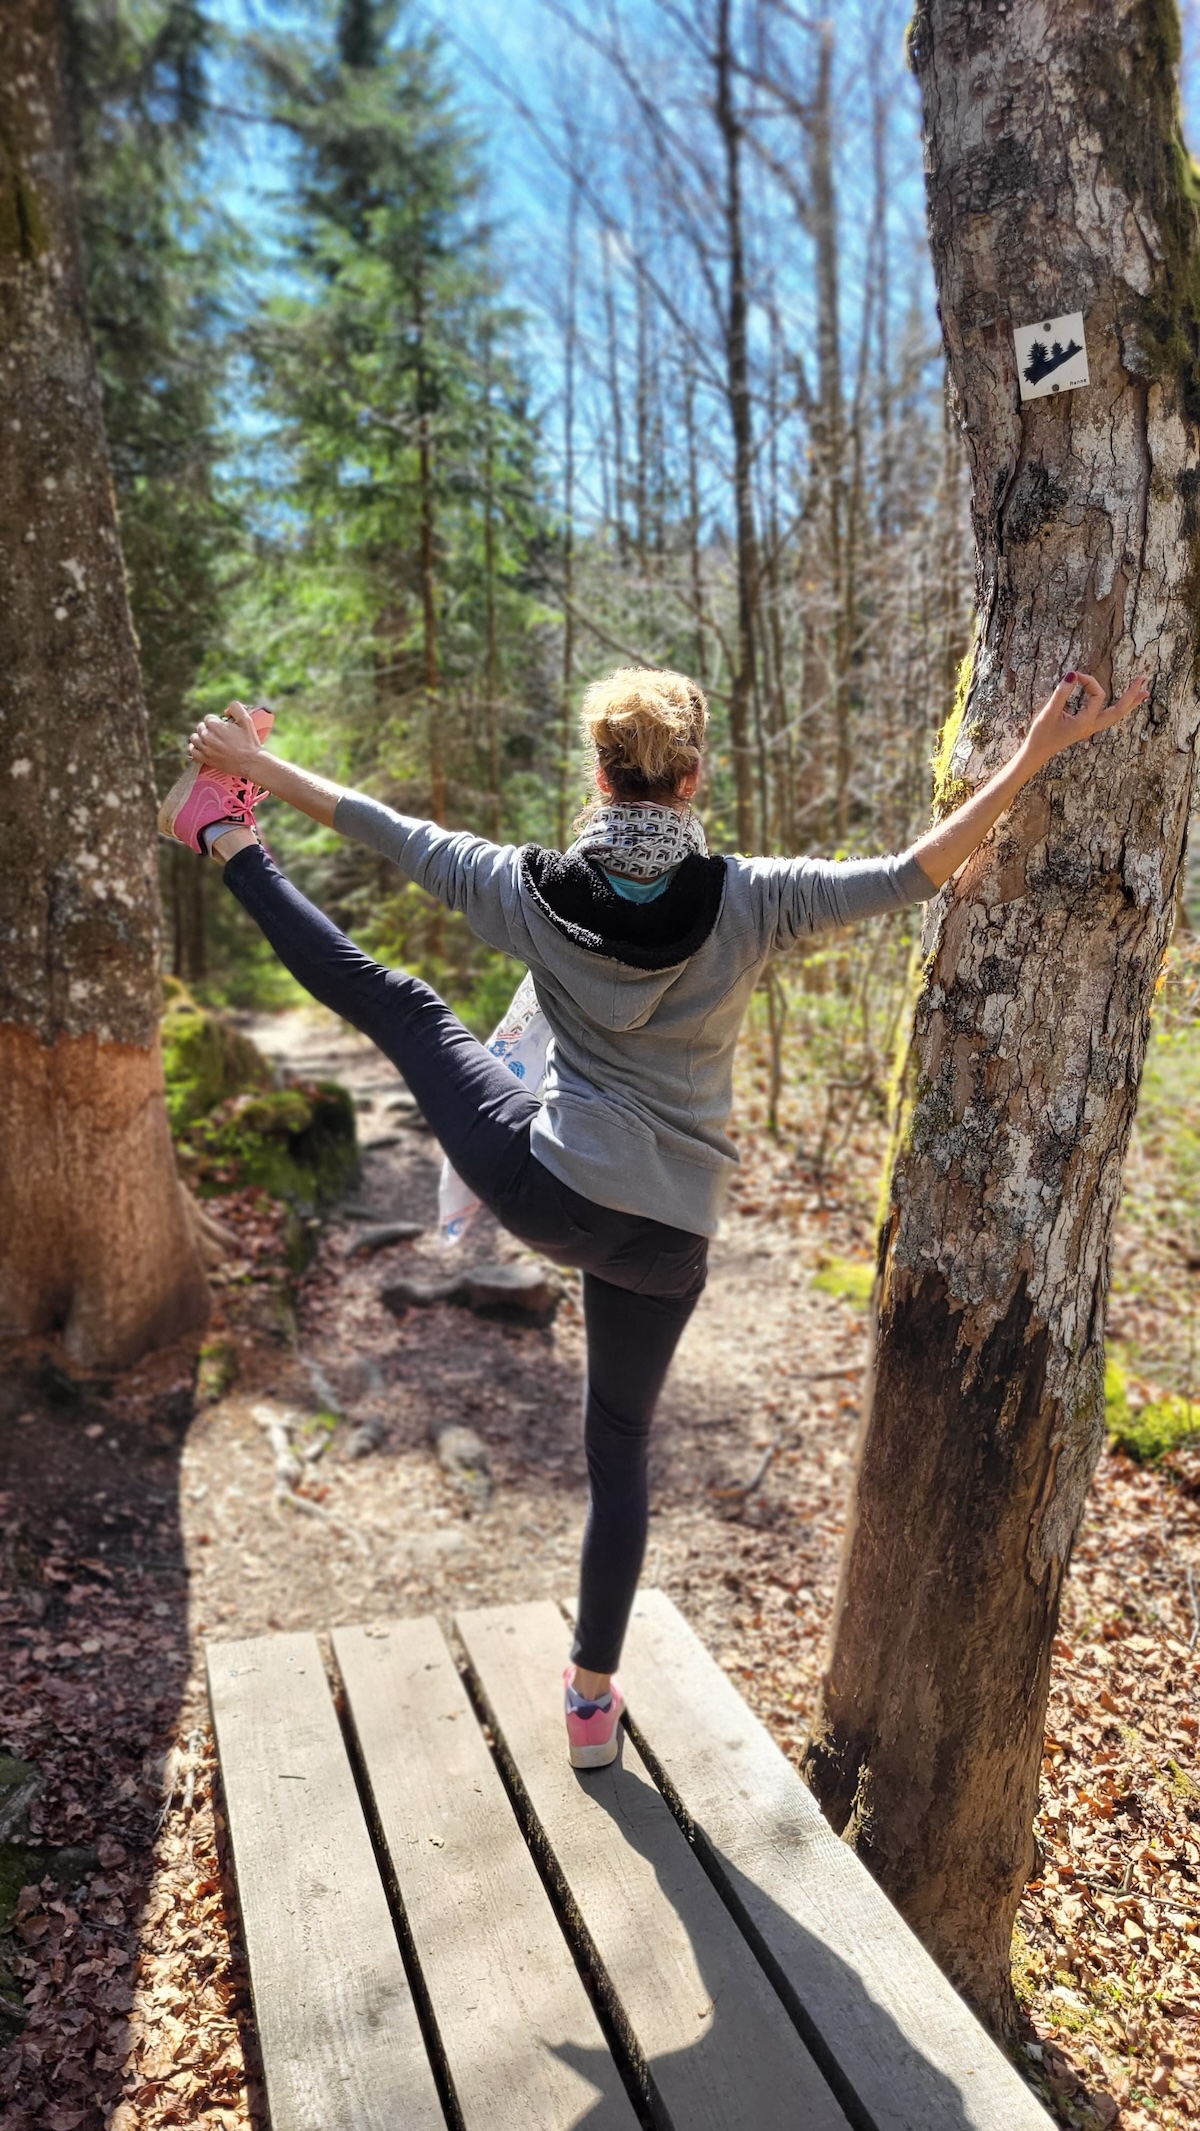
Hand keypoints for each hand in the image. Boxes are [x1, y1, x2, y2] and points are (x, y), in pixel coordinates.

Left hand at [187, 701, 264, 776]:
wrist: (251, 762)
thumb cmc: (249, 742)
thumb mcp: (246, 720)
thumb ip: (235, 708)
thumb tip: (225, 711)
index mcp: (215, 725)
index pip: (208, 718)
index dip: (216, 721)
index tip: (223, 727)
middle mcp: (207, 736)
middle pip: (201, 727)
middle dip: (209, 729)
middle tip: (219, 734)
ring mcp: (205, 749)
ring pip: (194, 738)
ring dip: (200, 737)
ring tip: (209, 740)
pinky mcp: (206, 759)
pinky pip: (193, 751)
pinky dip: (195, 748)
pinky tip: (201, 747)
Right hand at [1022, 669, 1150, 768]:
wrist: (1037, 752)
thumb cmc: (1041, 733)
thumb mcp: (1049, 712)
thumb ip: (1061, 693)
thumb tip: (1073, 674)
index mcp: (1085, 722)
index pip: (1097, 695)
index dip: (1088, 681)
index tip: (1074, 675)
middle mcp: (1092, 726)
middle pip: (1119, 710)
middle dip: (1132, 694)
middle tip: (1144, 678)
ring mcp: (1092, 728)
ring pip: (1117, 715)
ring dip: (1131, 703)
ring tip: (1145, 692)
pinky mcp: (1088, 727)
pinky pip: (1110, 717)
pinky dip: (1121, 709)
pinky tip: (1126, 703)